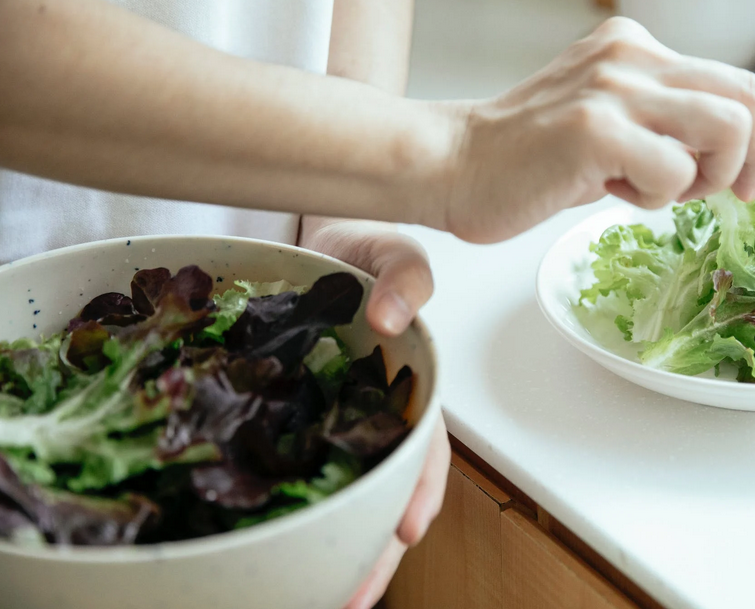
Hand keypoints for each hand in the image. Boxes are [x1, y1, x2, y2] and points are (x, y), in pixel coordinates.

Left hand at [298, 219, 450, 608]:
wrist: (304, 241)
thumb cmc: (355, 249)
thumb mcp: (390, 250)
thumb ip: (405, 274)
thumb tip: (392, 316)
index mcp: (405, 386)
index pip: (422, 447)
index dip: (419, 490)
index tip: (406, 530)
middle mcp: (369, 414)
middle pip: (382, 493)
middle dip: (373, 550)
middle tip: (353, 597)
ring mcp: (327, 423)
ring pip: (340, 497)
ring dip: (334, 550)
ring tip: (316, 598)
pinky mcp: (288, 422)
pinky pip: (292, 474)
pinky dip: (290, 515)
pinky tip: (271, 548)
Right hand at [441, 16, 754, 243]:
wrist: (454, 165)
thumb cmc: (528, 158)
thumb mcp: (608, 125)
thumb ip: (664, 128)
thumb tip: (736, 159)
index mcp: (634, 48)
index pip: (732, 82)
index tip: (753, 175)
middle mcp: (629, 56)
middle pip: (743, 98)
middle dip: (750, 159)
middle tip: (726, 194)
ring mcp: (612, 89)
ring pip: (725, 128)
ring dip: (706, 177)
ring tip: (657, 192)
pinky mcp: (594, 129)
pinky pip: (673, 171)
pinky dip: (656, 199)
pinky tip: (612, 194)